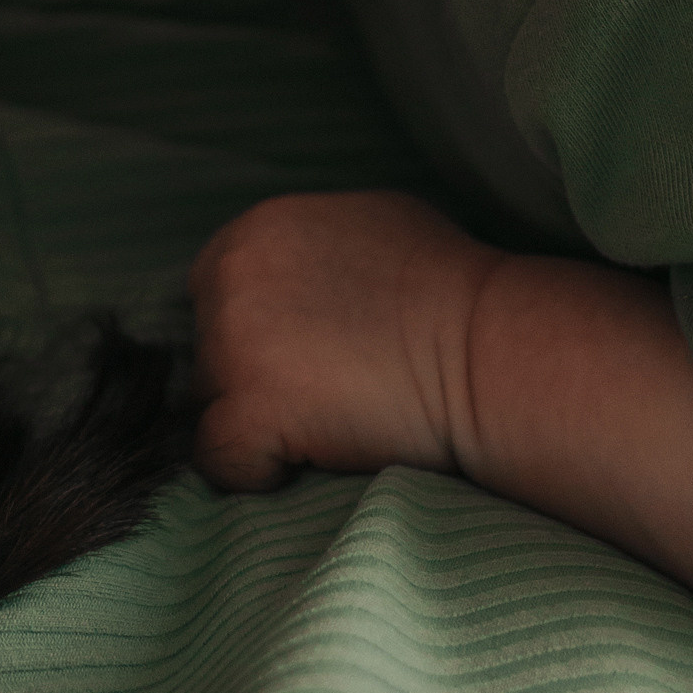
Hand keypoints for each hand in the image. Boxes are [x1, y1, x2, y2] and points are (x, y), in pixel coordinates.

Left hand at [191, 190, 500, 492]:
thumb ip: (311, 243)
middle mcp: (230, 279)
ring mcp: (232, 346)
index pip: (212, 292)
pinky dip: (254, 471)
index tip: (299, 356)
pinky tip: (300, 465)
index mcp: (253, 232)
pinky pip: (219, 458)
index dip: (252, 332)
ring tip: (321, 427)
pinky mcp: (249, 410)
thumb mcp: (370, 221)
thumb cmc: (450, 286)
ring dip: (254, 420)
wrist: (486, 347)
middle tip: (318, 396)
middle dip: (251, 375)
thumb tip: (298, 269)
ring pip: (210, 401)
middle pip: (207, 347)